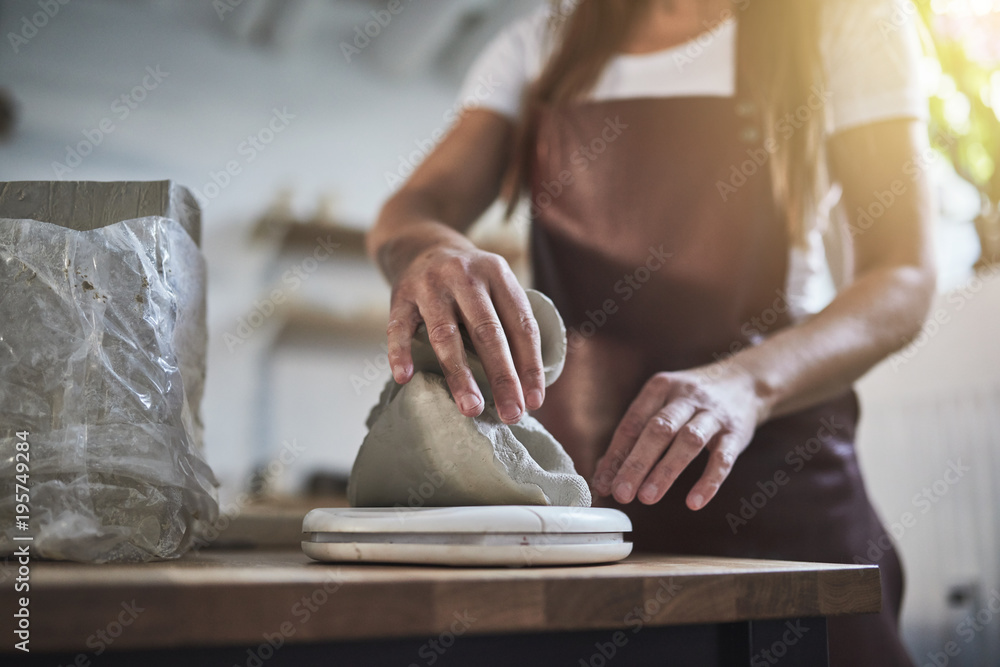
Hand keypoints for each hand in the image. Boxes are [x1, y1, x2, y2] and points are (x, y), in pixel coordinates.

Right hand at [386, 243, 544, 423]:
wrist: (421, 244)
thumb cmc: (468, 283)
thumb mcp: (494, 286)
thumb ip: (508, 323)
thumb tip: (525, 389)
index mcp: (498, 274)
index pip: (521, 324)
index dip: (530, 365)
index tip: (534, 402)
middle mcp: (465, 276)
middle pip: (488, 332)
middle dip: (503, 377)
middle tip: (511, 414)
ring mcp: (430, 285)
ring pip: (446, 335)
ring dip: (460, 375)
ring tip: (471, 408)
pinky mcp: (400, 296)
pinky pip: (398, 328)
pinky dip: (400, 353)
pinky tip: (405, 378)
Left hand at [592, 366, 766, 508]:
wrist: (745, 382)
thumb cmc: (692, 401)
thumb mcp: (662, 405)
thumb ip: (636, 436)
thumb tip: (606, 474)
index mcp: (660, 388)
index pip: (633, 423)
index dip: (616, 454)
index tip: (603, 483)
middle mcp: (686, 397)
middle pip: (658, 430)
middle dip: (637, 463)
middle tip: (622, 493)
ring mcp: (713, 413)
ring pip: (688, 441)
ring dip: (666, 471)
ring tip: (647, 498)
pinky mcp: (736, 432)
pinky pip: (723, 458)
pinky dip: (709, 481)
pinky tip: (694, 502)